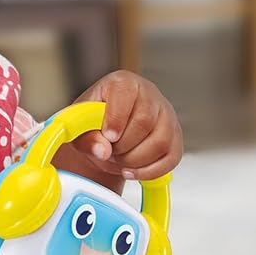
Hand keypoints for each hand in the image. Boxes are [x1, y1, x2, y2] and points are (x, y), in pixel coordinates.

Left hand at [60, 70, 181, 182]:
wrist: (106, 135)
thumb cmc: (94, 124)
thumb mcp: (80, 128)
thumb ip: (86, 138)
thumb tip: (102, 150)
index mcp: (124, 83)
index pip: (126, 93)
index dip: (116, 118)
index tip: (108, 137)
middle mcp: (149, 95)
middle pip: (145, 122)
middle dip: (124, 146)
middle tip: (109, 153)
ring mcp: (166, 116)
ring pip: (161, 142)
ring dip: (136, 160)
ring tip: (120, 161)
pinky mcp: (175, 137)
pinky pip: (171, 158)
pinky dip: (150, 171)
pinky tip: (132, 171)